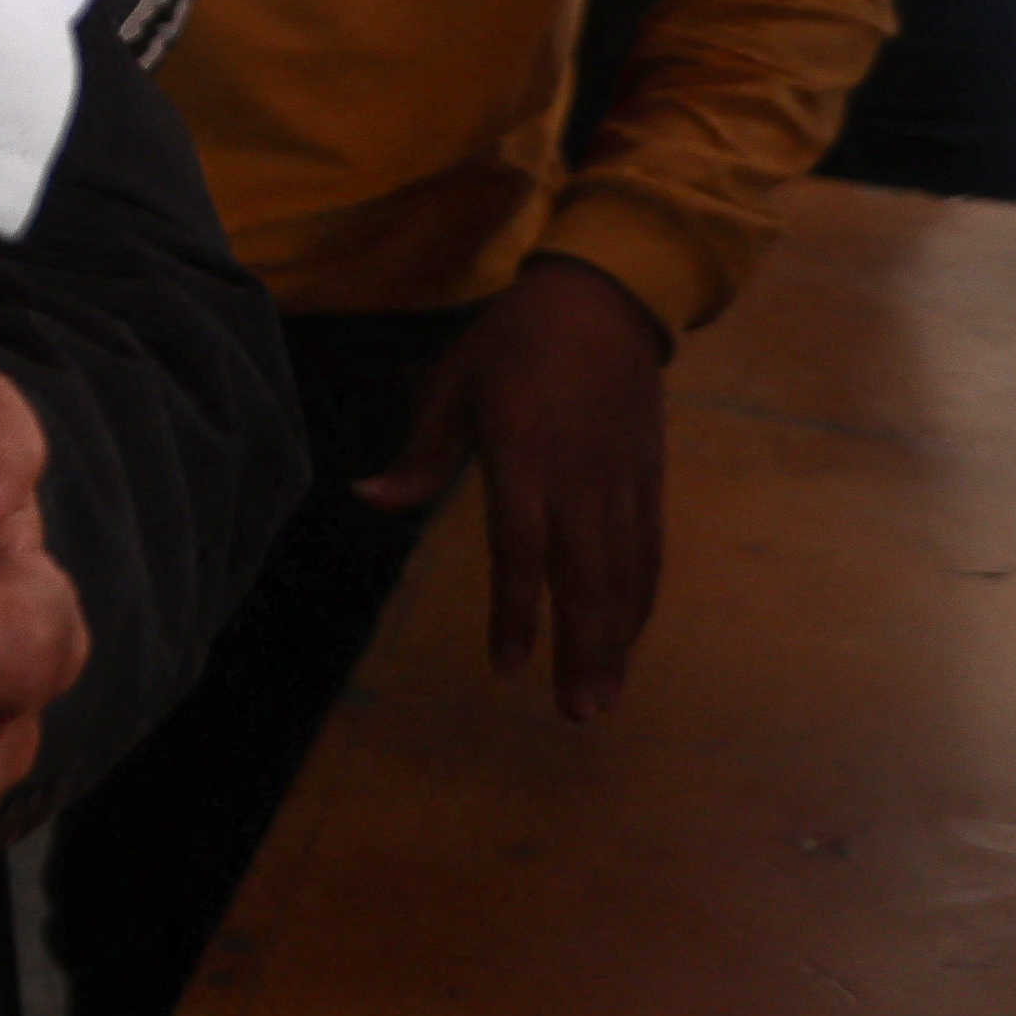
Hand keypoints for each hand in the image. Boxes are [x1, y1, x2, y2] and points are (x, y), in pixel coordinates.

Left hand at [357, 252, 667, 721]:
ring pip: (625, 573)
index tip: (508, 666)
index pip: (520, 547)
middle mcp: (580, 477)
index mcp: (524, 455)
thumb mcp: (449, 386)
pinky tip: (629, 638)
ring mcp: (622, 480)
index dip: (515, 610)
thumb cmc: (509, 344)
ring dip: (617, 640)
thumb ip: (418, 456)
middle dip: (582, 649)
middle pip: (585, 577)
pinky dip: (641, 599)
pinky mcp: (649, 478)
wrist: (601, 301)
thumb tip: (365, 498)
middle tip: (577, 714)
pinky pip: (650, 550)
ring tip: (603, 697)